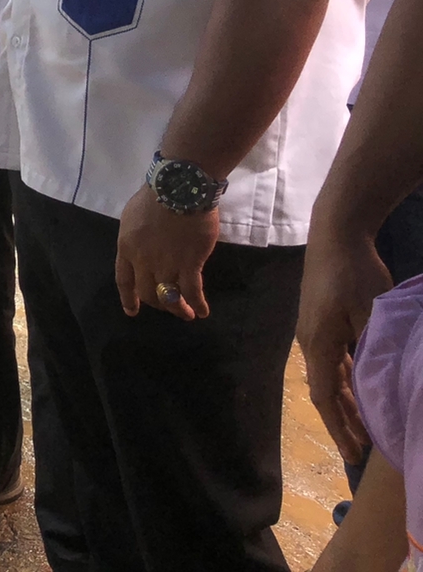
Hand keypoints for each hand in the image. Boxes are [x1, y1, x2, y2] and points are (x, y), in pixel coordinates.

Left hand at [114, 186, 219, 320]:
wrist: (177, 188)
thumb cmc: (155, 195)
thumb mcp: (132, 216)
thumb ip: (135, 236)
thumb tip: (141, 246)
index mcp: (127, 247)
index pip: (124, 280)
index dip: (128, 298)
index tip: (132, 311)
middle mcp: (144, 260)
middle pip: (147, 292)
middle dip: (157, 304)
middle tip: (167, 307)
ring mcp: (166, 263)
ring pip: (169, 296)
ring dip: (178, 309)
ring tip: (188, 315)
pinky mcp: (190, 263)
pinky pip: (192, 291)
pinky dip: (198, 304)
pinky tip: (203, 311)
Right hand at [298, 225, 388, 461]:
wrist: (336, 233)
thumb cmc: (354, 272)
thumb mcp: (371, 312)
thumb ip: (372, 348)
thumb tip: (378, 381)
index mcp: (318, 343)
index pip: (325, 396)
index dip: (340, 428)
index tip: (356, 455)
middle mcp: (310, 341)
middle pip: (326, 390)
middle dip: (344, 421)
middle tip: (365, 451)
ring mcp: (313, 330)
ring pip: (330, 375)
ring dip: (346, 401)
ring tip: (367, 425)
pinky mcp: (321, 320)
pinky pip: (333, 359)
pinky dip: (346, 379)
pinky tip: (362, 386)